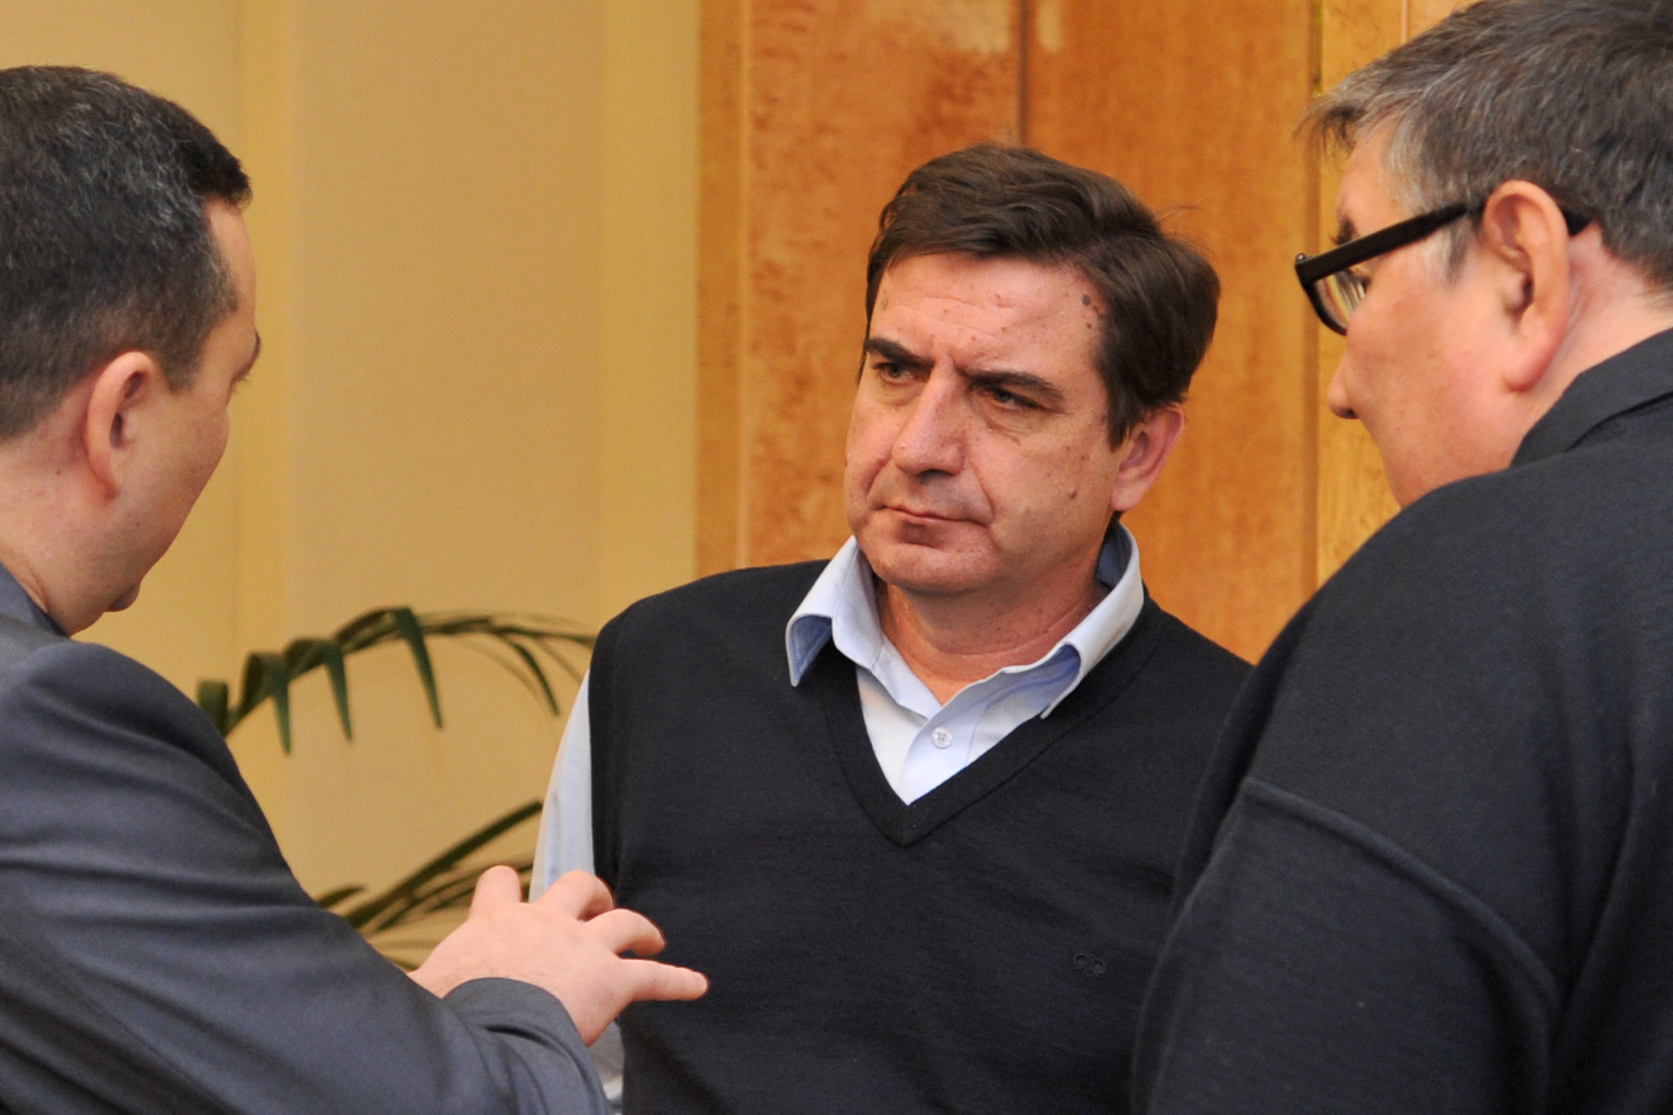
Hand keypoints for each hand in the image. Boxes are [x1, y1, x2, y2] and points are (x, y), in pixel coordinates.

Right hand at [409, 867, 706, 1041]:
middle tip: (596, 904)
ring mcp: (583, 947)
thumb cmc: (449, 1011)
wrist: (486, 1028)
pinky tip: (696, 985)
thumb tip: (377, 990)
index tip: (509, 889)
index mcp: (495, 922)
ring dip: (640, 927)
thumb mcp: (419, 986)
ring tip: (653, 936)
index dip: (505, 887)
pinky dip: (679, 981)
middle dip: (589, 893)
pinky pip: (655, 977)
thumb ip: (411, 982)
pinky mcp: (613, 980)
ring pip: (621, 920)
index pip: (499, 884)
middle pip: (575, 885)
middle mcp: (544, 922)